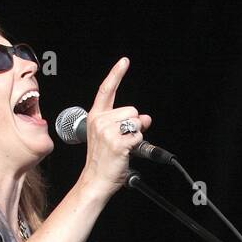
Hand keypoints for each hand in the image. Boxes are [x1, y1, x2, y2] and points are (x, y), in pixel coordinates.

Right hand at [79, 57, 152, 196]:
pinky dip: (137, 144)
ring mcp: (107, 131)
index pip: (106, 90)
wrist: (95, 180)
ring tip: (124, 146)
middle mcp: (99, 121)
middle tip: (125, 138)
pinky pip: (138, 136)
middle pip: (131, 109)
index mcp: (95, 117)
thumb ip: (127, 124)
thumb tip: (145, 118)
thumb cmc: (103, 160)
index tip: (124, 61)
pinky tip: (126, 152)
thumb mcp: (111, 137)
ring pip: (136, 121)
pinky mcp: (117, 142)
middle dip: (134, 123)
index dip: (116, 74)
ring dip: (136, 133)